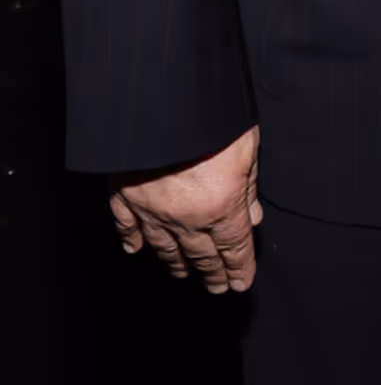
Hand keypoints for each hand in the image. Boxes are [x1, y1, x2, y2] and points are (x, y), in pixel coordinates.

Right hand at [109, 125, 261, 293]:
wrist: (162, 98)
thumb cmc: (212, 114)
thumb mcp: (247, 144)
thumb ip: (249, 184)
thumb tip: (253, 215)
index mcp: (220, 204)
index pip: (234, 246)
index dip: (240, 267)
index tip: (241, 282)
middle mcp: (186, 216)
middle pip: (201, 253)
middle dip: (213, 272)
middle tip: (218, 287)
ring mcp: (152, 208)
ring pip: (165, 247)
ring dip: (177, 263)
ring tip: (185, 274)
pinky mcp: (124, 194)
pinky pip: (127, 225)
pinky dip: (131, 239)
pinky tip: (135, 250)